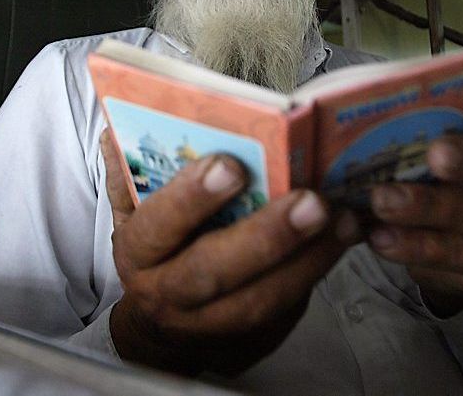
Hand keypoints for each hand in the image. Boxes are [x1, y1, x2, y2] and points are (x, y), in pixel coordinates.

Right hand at [100, 130, 358, 375]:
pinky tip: (344, 236)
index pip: (158, 224)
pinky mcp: (251, 336)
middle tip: (311, 201)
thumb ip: (130, 168)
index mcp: (139, 251)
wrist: (166, 327)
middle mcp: (169, 292)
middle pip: (214, 271)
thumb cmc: (159, 248)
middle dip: (266, 236)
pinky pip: (288, 306)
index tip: (230, 165)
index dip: (191, 198)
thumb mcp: (133, 209)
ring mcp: (210, 322)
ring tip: (342, 218)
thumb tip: (118, 126)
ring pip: (259, 298)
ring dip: (307, 258)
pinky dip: (318, 269)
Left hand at [366, 92, 462, 315]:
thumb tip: (364, 94)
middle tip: (433, 157)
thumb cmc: (430, 180)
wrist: (449, 244)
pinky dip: (422, 250)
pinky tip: (384, 241)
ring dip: (428, 210)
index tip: (460, 111)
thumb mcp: (424, 149)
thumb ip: (411, 126)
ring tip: (383, 204)